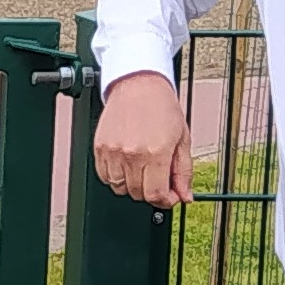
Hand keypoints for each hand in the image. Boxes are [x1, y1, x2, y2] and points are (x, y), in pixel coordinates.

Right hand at [92, 72, 192, 207]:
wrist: (138, 84)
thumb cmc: (161, 106)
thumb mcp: (182, 139)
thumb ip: (183, 171)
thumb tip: (184, 195)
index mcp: (156, 152)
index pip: (156, 195)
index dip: (165, 200)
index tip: (169, 196)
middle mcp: (132, 154)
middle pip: (138, 194)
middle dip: (150, 191)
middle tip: (158, 179)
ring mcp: (113, 152)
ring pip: (119, 188)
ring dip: (132, 185)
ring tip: (141, 168)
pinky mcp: (100, 148)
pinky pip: (105, 176)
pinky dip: (116, 176)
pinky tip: (126, 164)